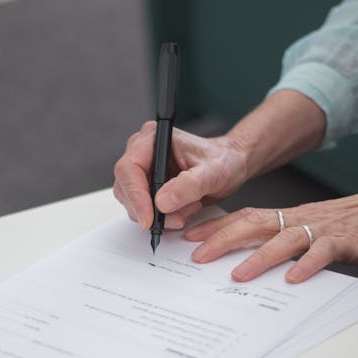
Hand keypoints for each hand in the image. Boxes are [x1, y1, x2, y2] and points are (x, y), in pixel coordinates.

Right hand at [112, 123, 249, 229]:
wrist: (231, 165)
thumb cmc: (223, 160)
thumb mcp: (213, 172)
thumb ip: (189, 185)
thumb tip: (162, 202)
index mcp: (152, 138)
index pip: (129, 168)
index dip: (136, 196)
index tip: (149, 218)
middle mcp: (143, 152)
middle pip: (126, 187)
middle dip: (148, 209)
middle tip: (176, 219)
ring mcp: (143, 171)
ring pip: (133, 202)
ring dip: (159, 215)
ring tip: (188, 208)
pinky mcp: (148, 187)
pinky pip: (144, 209)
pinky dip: (163, 218)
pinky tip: (184, 210)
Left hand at [184, 178, 357, 282]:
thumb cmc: (355, 223)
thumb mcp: (313, 230)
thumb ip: (285, 243)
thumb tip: (251, 262)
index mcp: (290, 218)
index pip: (245, 218)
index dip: (215, 225)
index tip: (188, 235)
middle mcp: (300, 221)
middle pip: (254, 225)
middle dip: (222, 239)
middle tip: (196, 255)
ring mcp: (322, 231)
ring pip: (284, 241)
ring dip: (258, 258)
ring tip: (236, 276)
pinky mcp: (346, 242)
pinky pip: (323, 254)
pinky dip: (308, 266)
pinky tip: (294, 280)